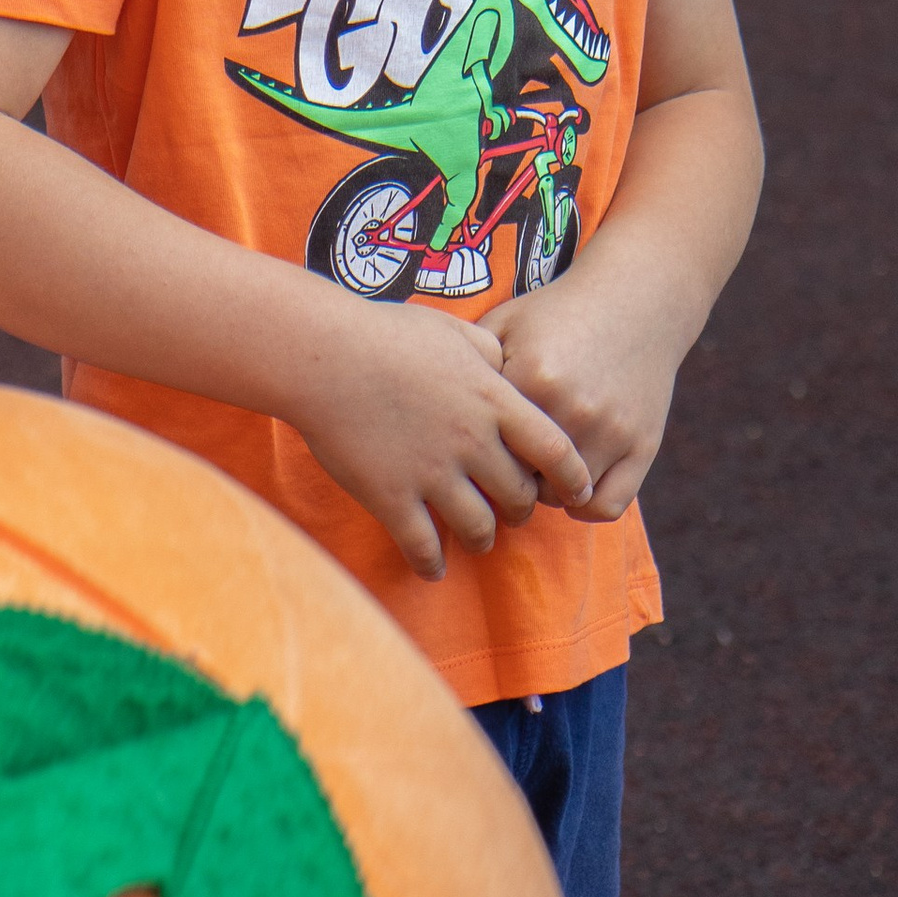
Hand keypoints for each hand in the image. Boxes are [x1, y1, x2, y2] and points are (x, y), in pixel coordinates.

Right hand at [283, 296, 590, 577]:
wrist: (322, 355)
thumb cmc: (385, 333)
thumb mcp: (453, 330)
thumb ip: (489, 350)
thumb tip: (506, 363)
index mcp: (493, 401)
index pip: (556, 451)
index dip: (573, 477)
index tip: (575, 490)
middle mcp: (471, 442)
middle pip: (520, 496)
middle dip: (521, 508)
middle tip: (513, 509)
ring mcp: (432, 474)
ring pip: (479, 528)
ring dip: (483, 537)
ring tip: (477, 537)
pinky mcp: (391, 497)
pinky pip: (423, 546)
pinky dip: (432, 563)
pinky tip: (432, 566)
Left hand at [489, 274, 682, 522]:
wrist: (634, 297)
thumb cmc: (558, 312)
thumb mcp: (505, 323)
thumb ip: (468, 364)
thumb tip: (428, 410)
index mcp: (530, 378)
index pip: (484, 445)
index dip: (472, 450)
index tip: (468, 447)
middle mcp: (571, 410)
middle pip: (520, 478)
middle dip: (506, 475)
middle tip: (501, 463)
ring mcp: (611, 432)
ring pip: (562, 496)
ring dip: (545, 489)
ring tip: (537, 468)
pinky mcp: (643, 446)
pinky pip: (606, 506)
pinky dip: (585, 506)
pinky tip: (572, 485)